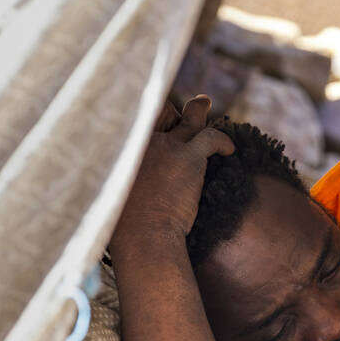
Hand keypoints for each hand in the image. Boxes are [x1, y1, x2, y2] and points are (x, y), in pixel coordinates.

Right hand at [110, 95, 233, 251]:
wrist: (143, 236)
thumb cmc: (124, 225)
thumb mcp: (111, 191)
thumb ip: (119, 173)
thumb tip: (121, 177)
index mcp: (120, 147)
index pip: (137, 118)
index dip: (149, 115)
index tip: (156, 114)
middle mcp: (141, 140)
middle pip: (161, 112)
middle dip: (171, 111)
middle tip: (181, 108)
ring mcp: (166, 146)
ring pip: (189, 119)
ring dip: (197, 111)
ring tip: (203, 104)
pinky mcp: (188, 158)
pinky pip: (211, 137)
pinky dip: (222, 141)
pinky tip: (229, 149)